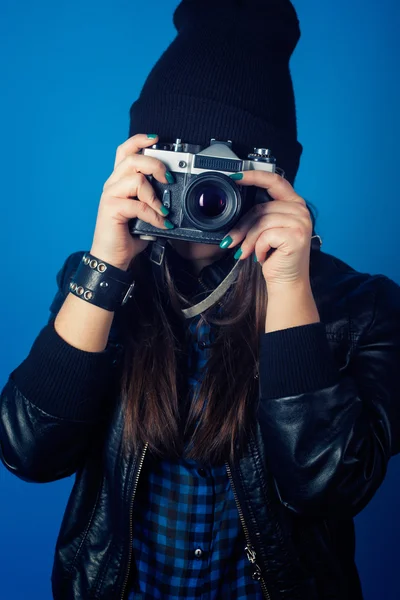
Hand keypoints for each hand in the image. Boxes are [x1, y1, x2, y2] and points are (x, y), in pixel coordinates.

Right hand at [90, 133, 174, 269]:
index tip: (156, 139)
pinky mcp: (111, 208)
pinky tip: (160, 224)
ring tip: (163, 211)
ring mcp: (110, 195)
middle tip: (168, 179)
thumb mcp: (145, 212)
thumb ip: (154, 199)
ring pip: (135, 178)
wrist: (113, 257)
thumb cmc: (128, 235)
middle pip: (133, 159)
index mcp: (119, 181)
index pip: (125, 151)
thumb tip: (174, 193)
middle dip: (155, 165)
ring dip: (155, 196)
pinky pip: (138, 205)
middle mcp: (112, 184)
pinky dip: (153, 215)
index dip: (139, 140)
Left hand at [223, 171, 312, 288]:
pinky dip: (258, 248)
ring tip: (245, 252)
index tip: (234, 177)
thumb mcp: (266, 230)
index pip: (274, 181)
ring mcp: (301, 222)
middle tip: (230, 241)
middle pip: (261, 207)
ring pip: (261, 222)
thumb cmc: (275, 256)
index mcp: (294, 203)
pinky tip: (262, 257)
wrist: (287, 281)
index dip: (253, 176)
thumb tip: (234, 204)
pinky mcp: (296, 235)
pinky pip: (265, 235)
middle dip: (241, 226)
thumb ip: (260, 214)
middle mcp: (301, 210)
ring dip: (248, 240)